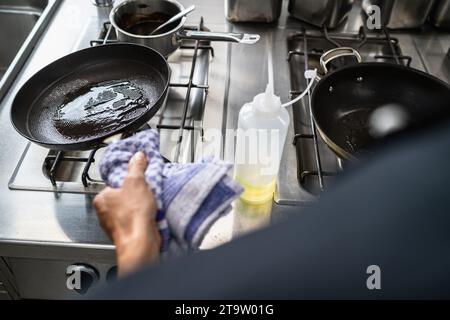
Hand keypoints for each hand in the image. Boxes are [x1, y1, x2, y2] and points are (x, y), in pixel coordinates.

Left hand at [93, 152, 160, 277]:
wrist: (140, 242)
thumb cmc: (132, 216)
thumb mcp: (136, 182)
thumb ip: (136, 167)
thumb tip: (138, 157)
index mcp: (101, 198)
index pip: (115, 183)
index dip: (129, 179)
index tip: (139, 177)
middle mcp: (105, 213)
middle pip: (123, 195)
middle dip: (136, 193)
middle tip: (146, 190)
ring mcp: (115, 224)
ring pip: (130, 208)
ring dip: (141, 206)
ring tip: (149, 203)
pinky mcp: (127, 233)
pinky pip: (136, 219)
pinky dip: (144, 217)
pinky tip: (150, 215)